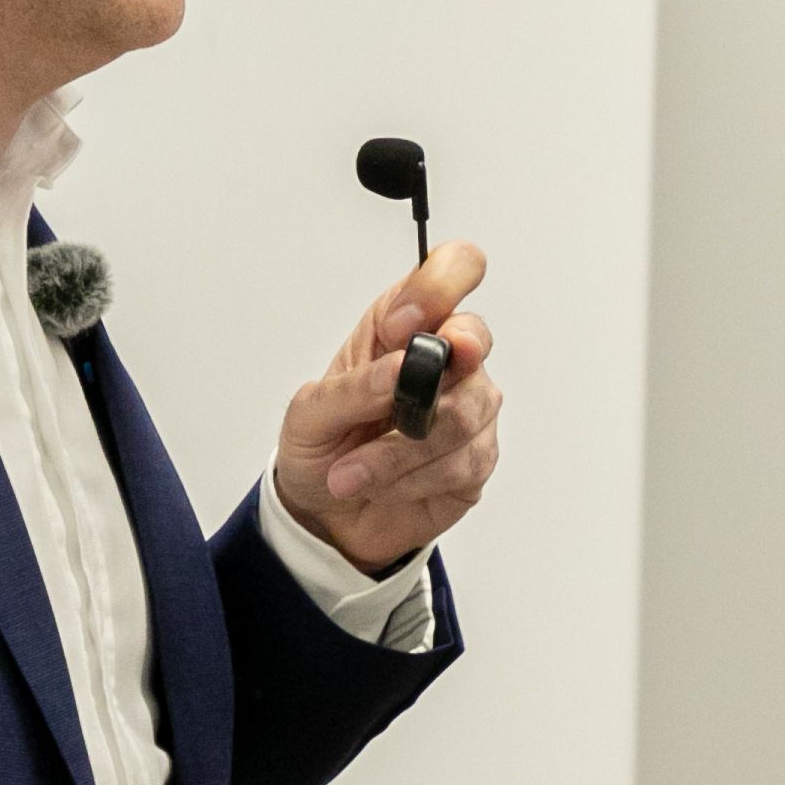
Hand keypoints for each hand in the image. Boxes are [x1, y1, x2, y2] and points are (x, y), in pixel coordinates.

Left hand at [275, 242, 502, 573]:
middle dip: (436, 371)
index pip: (453, 268)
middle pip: (476, 335)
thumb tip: (398, 369)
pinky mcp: (475, 459)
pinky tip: (383, 485)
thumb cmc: (321, 447)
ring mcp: (467, 408)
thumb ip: (351, 387)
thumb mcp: (309, 413)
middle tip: (400, 401)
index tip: (402, 325)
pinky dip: (413, 478)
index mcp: (403, 324)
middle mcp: (445, 359)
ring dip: (400, 449)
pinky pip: (463, 461)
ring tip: (353, 471)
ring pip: (467, 410)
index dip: (439, 285)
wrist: (325, 516)